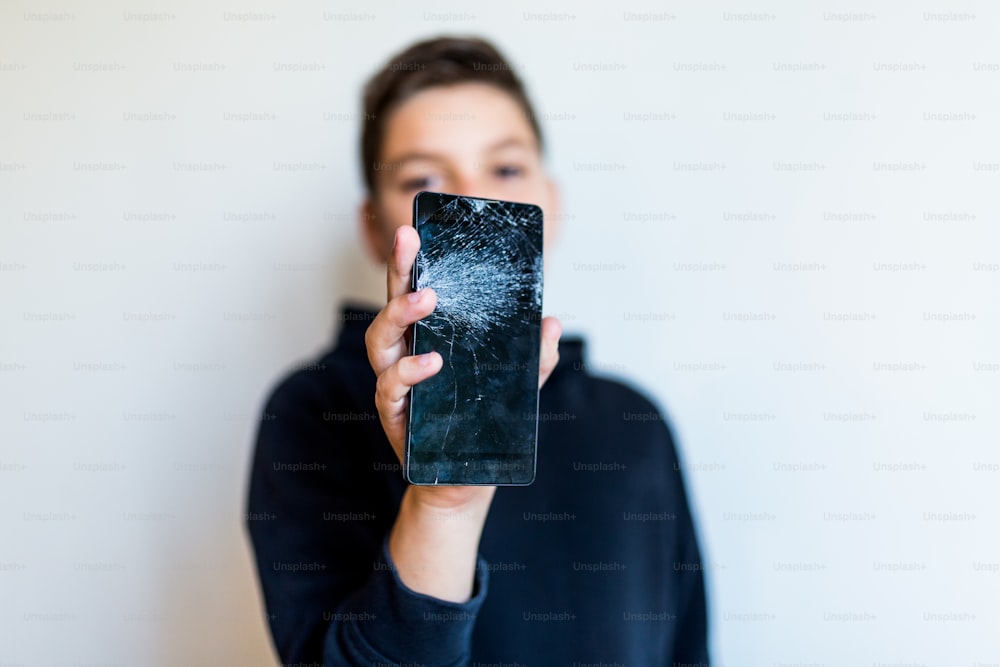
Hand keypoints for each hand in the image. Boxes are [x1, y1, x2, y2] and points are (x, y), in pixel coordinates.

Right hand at [365, 225, 560, 506]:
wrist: (467, 480)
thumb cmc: (483, 423)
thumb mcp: (516, 384)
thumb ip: (535, 356)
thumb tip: (551, 322)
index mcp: (427, 339)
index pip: (413, 291)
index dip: (410, 261)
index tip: (415, 229)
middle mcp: (403, 356)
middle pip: (389, 305)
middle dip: (397, 270)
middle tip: (412, 245)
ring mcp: (395, 386)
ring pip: (378, 342)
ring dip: (398, 315)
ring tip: (425, 300)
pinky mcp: (395, 415)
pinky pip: (390, 388)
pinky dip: (409, 372)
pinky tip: (431, 363)